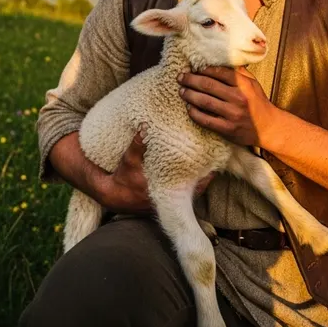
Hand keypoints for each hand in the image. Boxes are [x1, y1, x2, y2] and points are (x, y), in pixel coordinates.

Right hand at [99, 126, 214, 213]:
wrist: (112, 195)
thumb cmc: (122, 178)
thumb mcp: (128, 160)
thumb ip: (137, 144)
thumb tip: (143, 126)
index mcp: (164, 189)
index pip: (192, 185)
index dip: (204, 176)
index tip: (213, 164)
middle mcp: (167, 198)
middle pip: (195, 189)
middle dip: (205, 177)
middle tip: (215, 163)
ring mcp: (166, 200)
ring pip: (189, 192)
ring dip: (197, 181)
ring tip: (208, 167)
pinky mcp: (163, 199)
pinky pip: (181, 192)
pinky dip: (187, 184)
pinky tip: (192, 173)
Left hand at [177, 67, 278, 146]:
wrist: (269, 128)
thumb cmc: (258, 103)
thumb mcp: (252, 83)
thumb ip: (238, 72)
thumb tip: (220, 60)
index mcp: (244, 84)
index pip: (219, 72)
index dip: (203, 69)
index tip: (193, 67)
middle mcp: (238, 98)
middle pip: (208, 85)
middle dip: (191, 79)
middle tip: (180, 77)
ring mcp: (232, 114)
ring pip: (205, 101)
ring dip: (189, 95)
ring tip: (181, 90)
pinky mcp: (228, 129)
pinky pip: (206, 120)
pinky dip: (194, 113)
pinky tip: (189, 107)